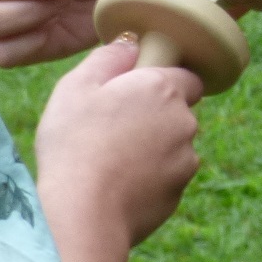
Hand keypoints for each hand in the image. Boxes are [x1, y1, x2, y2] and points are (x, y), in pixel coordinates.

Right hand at [35, 38, 201, 248]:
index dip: (160, 82)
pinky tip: (115, 186)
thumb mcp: (76, 87)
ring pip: (172, 147)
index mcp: (163, 88)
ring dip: (151, 149)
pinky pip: (165, 178)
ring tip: (109, 161)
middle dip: (152, 116)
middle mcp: (184, 122)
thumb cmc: (75, 144)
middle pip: (177, 112)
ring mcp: (185, 161)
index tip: (131, 94)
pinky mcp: (177, 195)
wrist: (82, 216)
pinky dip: (147, 179)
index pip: (185, 76)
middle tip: (111, 128)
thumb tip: (130, 45)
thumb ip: (109, 58)